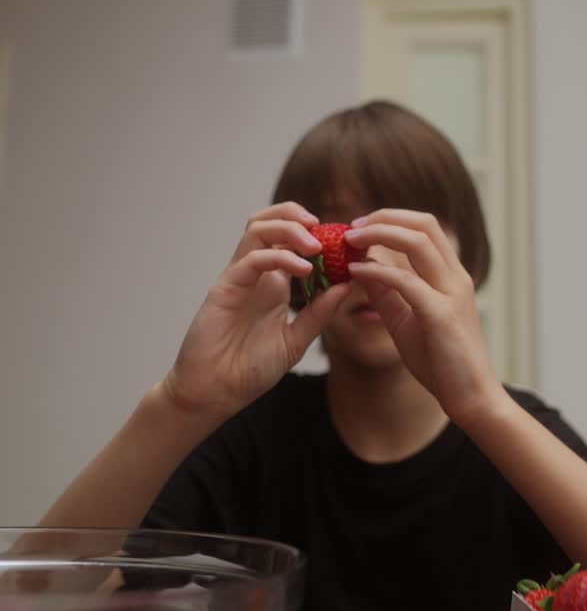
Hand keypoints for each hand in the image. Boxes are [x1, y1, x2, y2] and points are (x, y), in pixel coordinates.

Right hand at [162, 203, 349, 422]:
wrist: (215, 393)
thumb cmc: (249, 369)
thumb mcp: (296, 341)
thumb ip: (319, 313)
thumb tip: (347, 285)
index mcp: (273, 284)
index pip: (291, 241)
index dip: (318, 235)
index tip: (346, 243)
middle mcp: (255, 274)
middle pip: (270, 222)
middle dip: (298, 217)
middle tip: (328, 231)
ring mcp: (239, 278)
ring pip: (258, 229)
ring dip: (289, 228)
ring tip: (315, 245)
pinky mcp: (225, 288)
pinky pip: (251, 259)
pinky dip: (279, 257)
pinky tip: (303, 270)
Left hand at [345, 210, 505, 427]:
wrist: (470, 396)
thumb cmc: (441, 361)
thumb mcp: (406, 319)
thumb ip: (387, 292)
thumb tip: (361, 267)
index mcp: (450, 276)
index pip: (425, 228)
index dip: (391, 219)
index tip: (359, 227)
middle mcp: (455, 277)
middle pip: (423, 224)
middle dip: (384, 217)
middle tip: (351, 226)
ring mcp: (451, 293)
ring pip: (417, 242)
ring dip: (380, 234)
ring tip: (350, 240)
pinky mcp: (441, 315)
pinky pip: (406, 281)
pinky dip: (377, 272)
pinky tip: (354, 273)